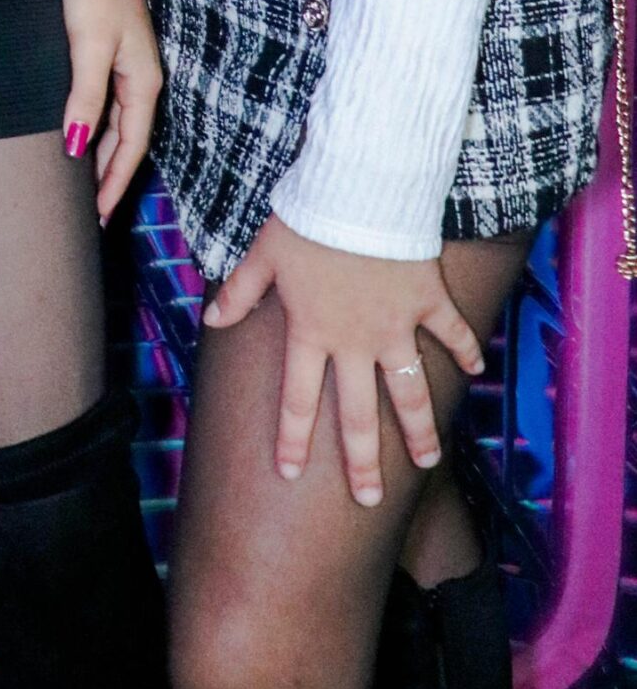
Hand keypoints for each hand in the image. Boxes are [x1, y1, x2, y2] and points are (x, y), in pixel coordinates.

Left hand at [61, 0, 161, 222]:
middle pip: (127, 141)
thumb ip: (84, 97)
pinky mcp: (113, 53)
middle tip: (89, 214)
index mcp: (143, 83)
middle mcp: (141, 80)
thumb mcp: (87, 45)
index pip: (131, 148)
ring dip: (101, 155)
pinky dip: (95, 128)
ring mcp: (129, 67)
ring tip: (82, 187)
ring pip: (117, 125)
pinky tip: (78, 136)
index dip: (115, 183)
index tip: (99, 217)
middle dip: (110, 177)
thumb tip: (75, 147)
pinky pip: (108, 105)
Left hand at [204, 212, 484, 505]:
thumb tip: (211, 320)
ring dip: (420, 429)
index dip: (293, 439)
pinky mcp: (428, 300)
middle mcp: (355, 341)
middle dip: (364, 462)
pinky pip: (451, 333)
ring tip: (427, 461)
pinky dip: (467, 351)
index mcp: (311, 332)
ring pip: (410, 391)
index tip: (290, 474)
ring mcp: (396, 325)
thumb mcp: (262, 255)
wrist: (357, 189)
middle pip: (359, 414)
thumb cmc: (305, 219)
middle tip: (369, 499)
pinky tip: (476, 373)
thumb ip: (238, 292)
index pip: (298, 399)